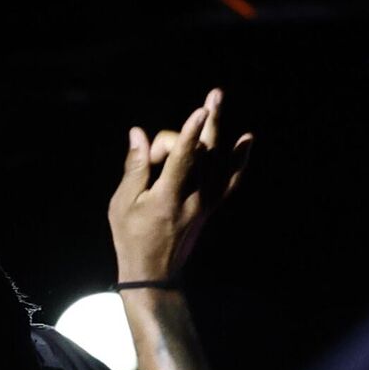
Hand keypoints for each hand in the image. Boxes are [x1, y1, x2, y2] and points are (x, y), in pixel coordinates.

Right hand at [108, 87, 253, 282]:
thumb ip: (134, 168)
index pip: (182, 158)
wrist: (155, 273)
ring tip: (218, 101)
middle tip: (213, 96)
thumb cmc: (131, 238)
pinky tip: (246, 140)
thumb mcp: (122, 205)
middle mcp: (193, 198)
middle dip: (203, 125)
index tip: (199, 111)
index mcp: (167, 197)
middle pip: (202, 153)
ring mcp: (206, 202)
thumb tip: (138, 134)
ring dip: (219, 129)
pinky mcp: (211, 206)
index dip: (190, 132)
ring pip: (217, 160)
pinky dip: (238, 159)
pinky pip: (229, 179)